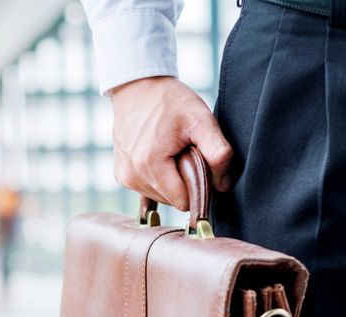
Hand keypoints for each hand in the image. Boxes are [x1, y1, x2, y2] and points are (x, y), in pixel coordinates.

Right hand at [110, 76, 232, 210]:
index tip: (199, 163)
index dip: (198, 186)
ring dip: (171, 180)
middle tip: (185, 152)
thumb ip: (218, 152)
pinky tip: (160, 155)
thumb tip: (224, 185)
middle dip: (184, 182)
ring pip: (160, 196)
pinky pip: (148, 189)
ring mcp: (124, 177)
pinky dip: (158, 177)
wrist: (138, 86)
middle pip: (172, 200)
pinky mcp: (121, 175)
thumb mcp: (201, 120)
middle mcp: (132, 176)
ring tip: (171, 152)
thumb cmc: (169, 100)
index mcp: (150, 165)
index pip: (183, 201)